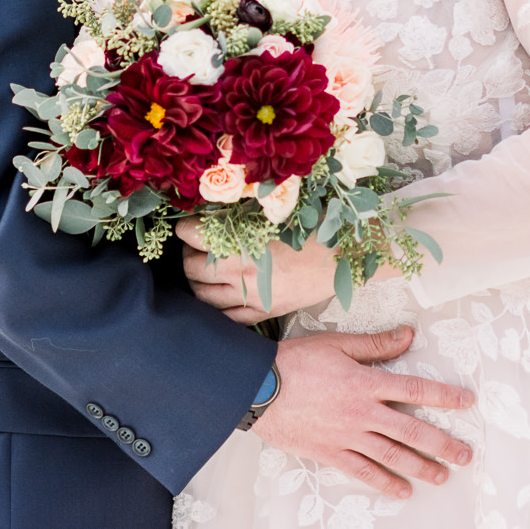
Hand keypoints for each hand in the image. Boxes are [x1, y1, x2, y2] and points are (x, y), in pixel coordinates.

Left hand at [179, 218, 342, 321]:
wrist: (344, 259)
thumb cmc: (312, 229)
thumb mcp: (272, 216)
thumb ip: (238, 216)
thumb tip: (207, 211)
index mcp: (241, 245)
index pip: (191, 236)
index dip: (185, 228)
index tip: (188, 224)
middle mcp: (241, 275)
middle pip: (191, 268)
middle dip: (188, 254)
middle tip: (196, 246)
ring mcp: (251, 298)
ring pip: (202, 296)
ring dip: (197, 281)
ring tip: (205, 268)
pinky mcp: (263, 313)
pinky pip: (226, 317)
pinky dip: (215, 306)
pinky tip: (218, 294)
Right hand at [254, 327, 475, 498]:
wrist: (257, 387)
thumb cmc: (295, 361)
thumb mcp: (337, 344)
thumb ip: (375, 345)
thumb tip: (407, 335)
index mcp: (366, 383)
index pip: (414, 389)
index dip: (444, 395)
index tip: (467, 401)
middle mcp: (362, 413)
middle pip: (411, 430)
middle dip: (442, 443)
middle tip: (466, 455)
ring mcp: (348, 437)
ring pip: (392, 455)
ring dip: (421, 467)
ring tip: (442, 476)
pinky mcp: (331, 453)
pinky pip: (364, 471)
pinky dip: (384, 482)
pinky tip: (402, 490)